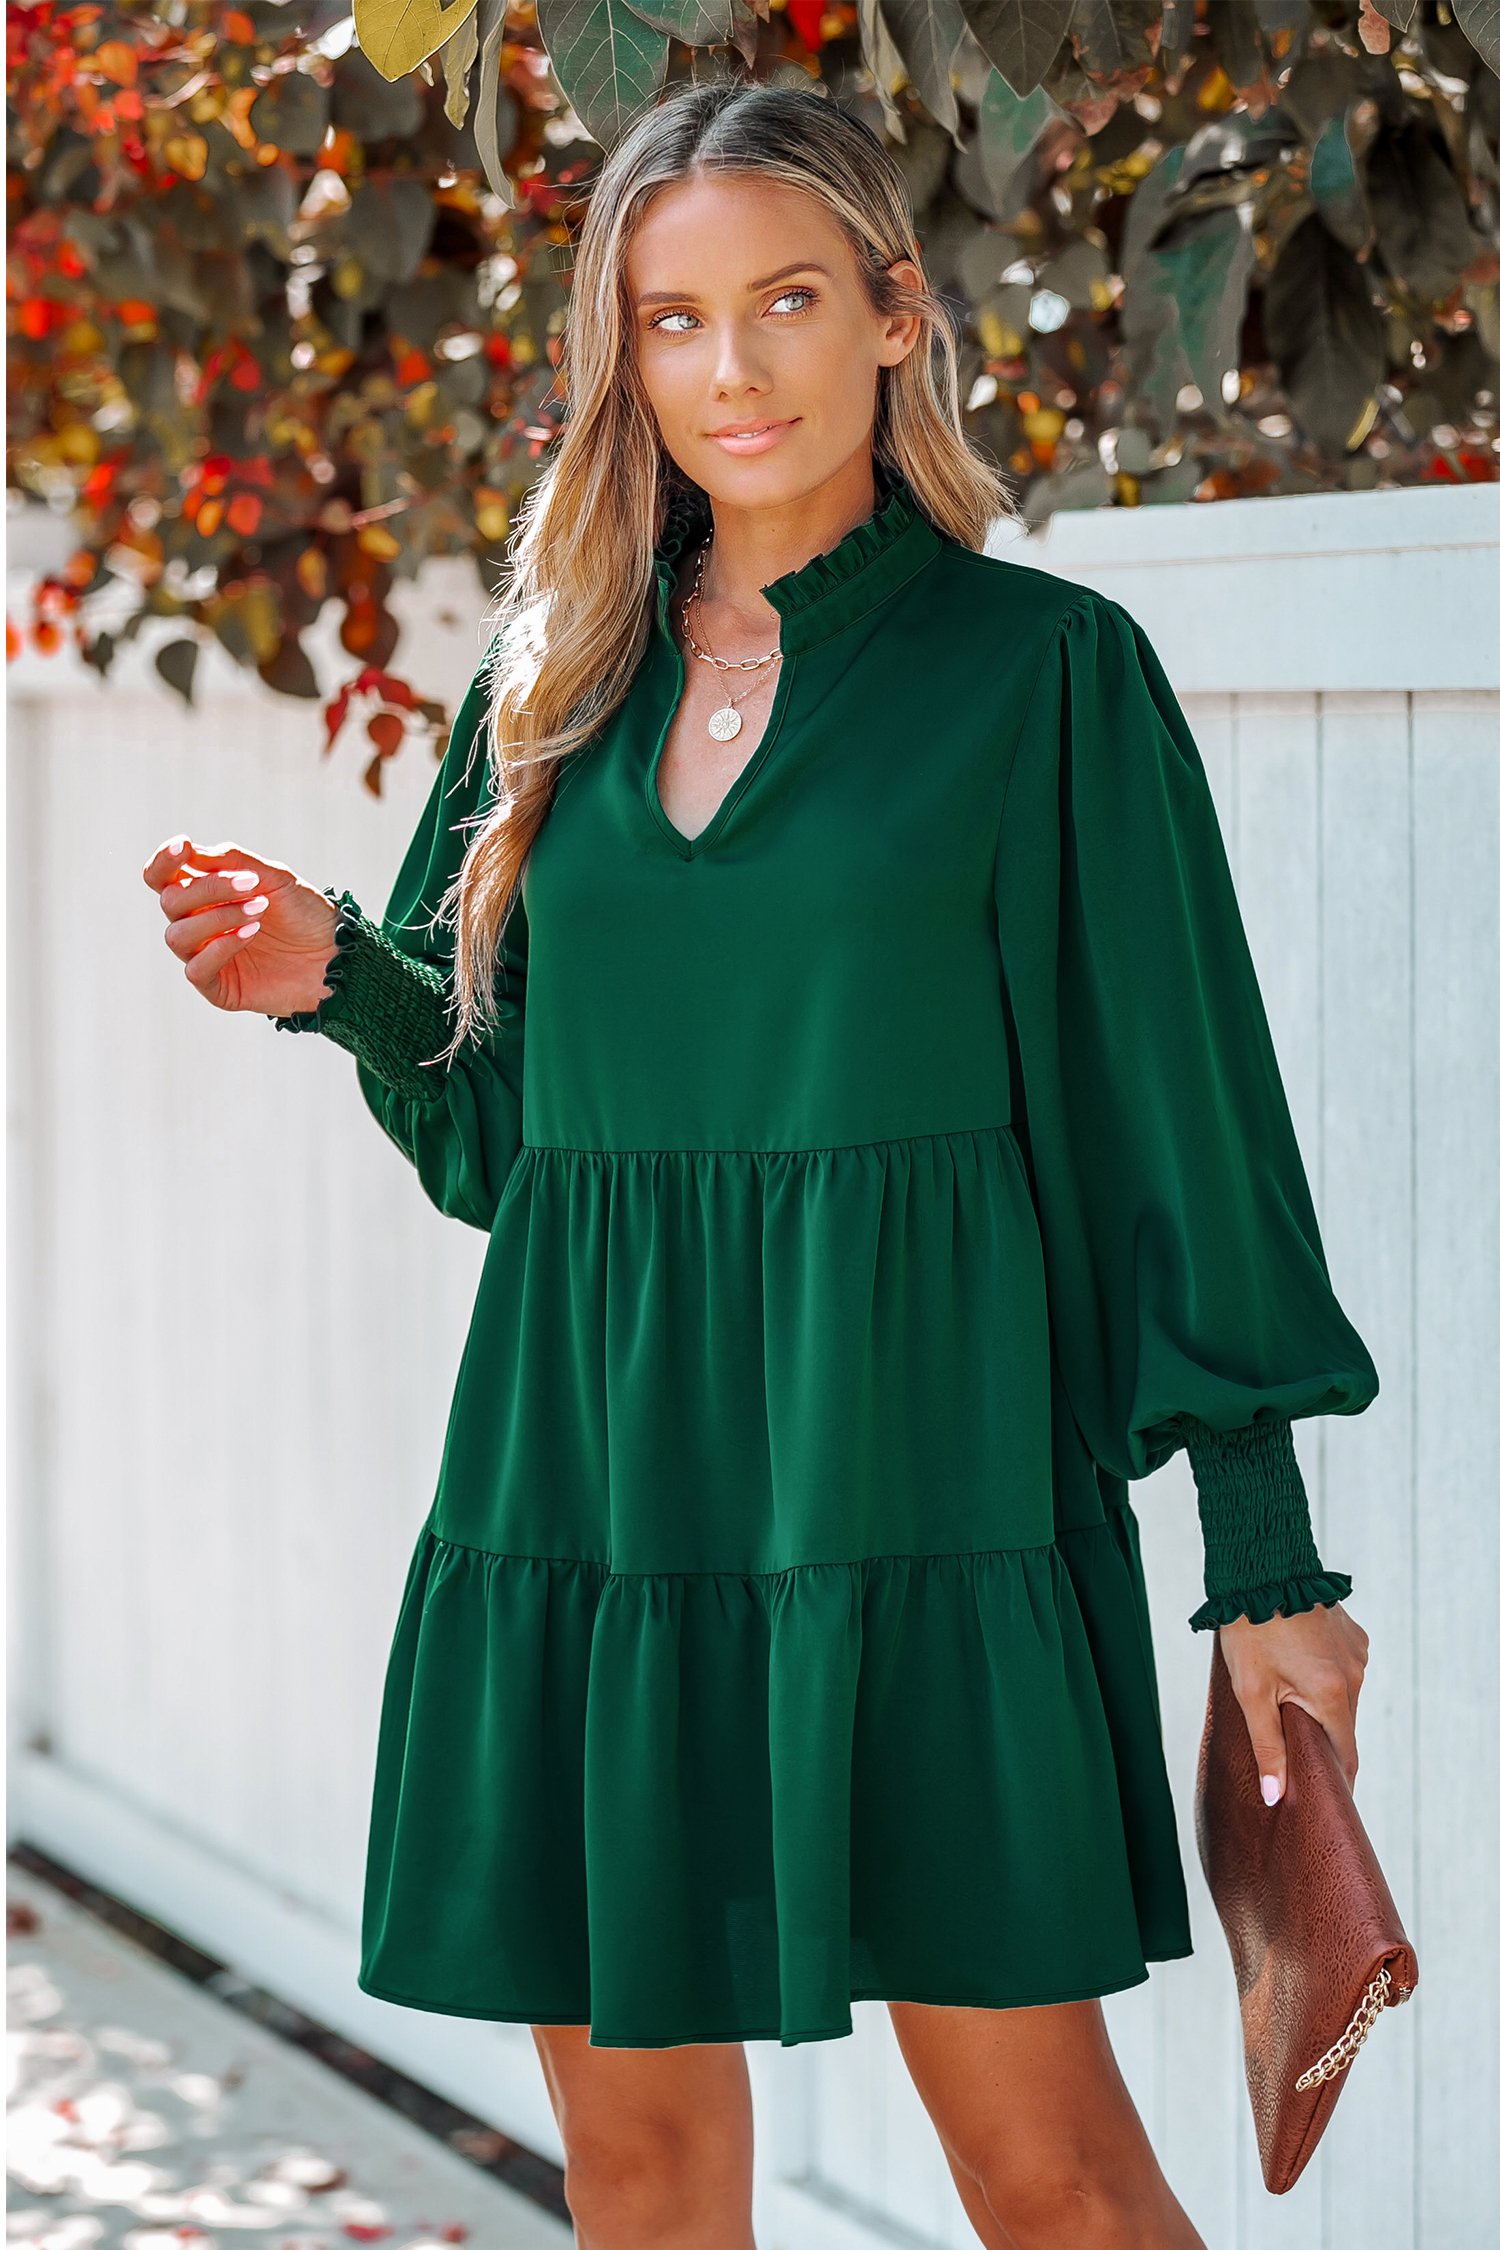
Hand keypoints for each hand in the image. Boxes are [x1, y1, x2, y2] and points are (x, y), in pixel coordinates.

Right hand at [143, 834, 339, 1017]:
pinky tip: (250, 934)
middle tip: (251, 885)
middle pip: (171, 902)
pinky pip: (197, 969)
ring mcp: (204, 957)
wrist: (336, 954)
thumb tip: (192, 852)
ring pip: (178, 936)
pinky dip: (221, 948)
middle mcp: (197, 926)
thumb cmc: (303, 913)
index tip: (184, 847)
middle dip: (208, 889)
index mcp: (203, 896)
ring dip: (218, 917)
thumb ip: (233, 861)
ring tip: (260, 909)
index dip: (164, 862)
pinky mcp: (217, 988)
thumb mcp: (274, 877)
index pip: (162, 878)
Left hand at [1220, 1603, 1368, 1805]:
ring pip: (1343, 1696)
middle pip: (1343, 1725)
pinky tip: (1297, 1666)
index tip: (1326, 1800)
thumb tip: (1276, 1795)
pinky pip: (1343, 1668)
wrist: (1261, 1568)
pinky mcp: (1353, 1635)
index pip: (1345, 1755)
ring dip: (1322, 1704)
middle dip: (1321, 1740)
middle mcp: (1354, 1674)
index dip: (1336, 1780)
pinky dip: (1325, 1676)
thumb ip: (1267, 1746)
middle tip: (1294, 1751)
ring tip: (1288, 1701)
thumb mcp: (1251, 1692)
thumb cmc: (1250, 1629)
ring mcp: (1356, 1652)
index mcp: (1332, 1694)